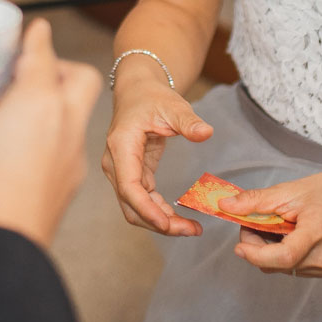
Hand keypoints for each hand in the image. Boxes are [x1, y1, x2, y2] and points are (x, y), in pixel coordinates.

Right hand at [0, 19, 103, 247]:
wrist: (1, 252)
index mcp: (37, 102)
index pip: (43, 54)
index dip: (36, 36)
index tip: (34, 27)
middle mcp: (65, 122)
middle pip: (80, 77)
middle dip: (61, 66)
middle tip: (29, 71)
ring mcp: (73, 154)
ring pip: (78, 112)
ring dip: (58, 101)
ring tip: (19, 110)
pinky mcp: (70, 182)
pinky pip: (70, 142)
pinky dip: (54, 132)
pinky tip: (23, 147)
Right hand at [99, 65, 213, 235]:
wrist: (137, 91)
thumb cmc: (152, 96)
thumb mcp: (173, 105)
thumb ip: (189, 122)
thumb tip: (206, 133)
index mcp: (121, 146)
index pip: (129, 186)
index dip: (146, 208)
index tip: (167, 223)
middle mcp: (115, 163)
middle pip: (130, 204)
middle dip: (158, 222)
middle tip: (190, 231)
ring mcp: (121, 171)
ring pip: (135, 207)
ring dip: (160, 221)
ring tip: (190, 229)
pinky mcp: (131, 174)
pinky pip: (143, 200)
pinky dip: (160, 211)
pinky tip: (180, 218)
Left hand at [219, 160, 321, 277]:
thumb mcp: (292, 190)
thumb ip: (257, 201)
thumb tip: (226, 205)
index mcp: (319, 232)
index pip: (284, 257)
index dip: (256, 254)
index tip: (239, 244)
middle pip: (277, 264)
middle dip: (256, 246)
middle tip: (253, 222)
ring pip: (281, 268)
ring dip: (267, 251)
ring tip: (275, 225)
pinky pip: (292, 268)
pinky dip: (281, 254)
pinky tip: (287, 235)